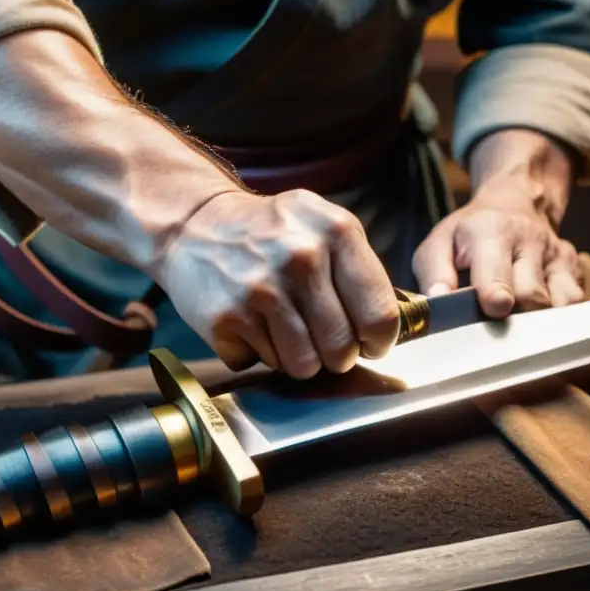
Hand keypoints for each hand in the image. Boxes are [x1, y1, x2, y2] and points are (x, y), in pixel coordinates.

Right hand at [159, 189, 399, 377]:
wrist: (197, 224)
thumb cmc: (272, 233)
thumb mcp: (324, 226)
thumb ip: (360, 270)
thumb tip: (392, 329)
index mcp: (337, 232)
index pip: (380, 315)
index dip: (379, 341)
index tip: (369, 343)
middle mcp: (302, 258)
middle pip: (343, 349)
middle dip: (336, 354)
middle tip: (321, 338)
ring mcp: (261, 289)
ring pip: (306, 366)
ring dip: (298, 358)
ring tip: (284, 327)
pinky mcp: (227, 317)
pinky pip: (265, 364)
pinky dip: (261, 353)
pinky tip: (252, 323)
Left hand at [412, 129, 584, 317]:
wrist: (513, 204)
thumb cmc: (469, 234)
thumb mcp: (440, 243)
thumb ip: (434, 273)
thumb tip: (438, 301)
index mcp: (492, 232)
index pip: (499, 273)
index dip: (496, 296)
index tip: (492, 310)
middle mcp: (530, 240)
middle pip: (531, 296)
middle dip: (513, 318)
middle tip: (495, 323)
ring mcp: (557, 254)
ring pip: (558, 305)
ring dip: (536, 322)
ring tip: (516, 319)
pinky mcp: (574, 268)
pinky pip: (574, 305)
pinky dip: (557, 318)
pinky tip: (537, 313)